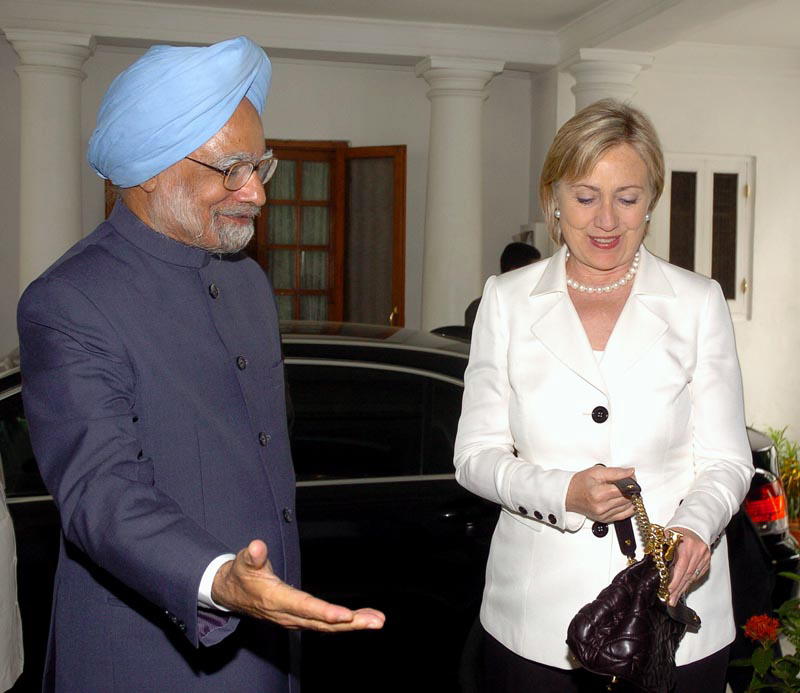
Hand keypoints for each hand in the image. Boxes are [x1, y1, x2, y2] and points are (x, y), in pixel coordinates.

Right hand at [211, 540, 384, 631]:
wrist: (231, 594)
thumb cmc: (241, 574)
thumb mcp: (242, 562)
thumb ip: (252, 556)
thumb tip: (257, 546)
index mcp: (276, 599)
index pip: (303, 607)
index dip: (324, 612)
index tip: (345, 615)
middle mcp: (287, 614)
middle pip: (322, 622)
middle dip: (350, 623)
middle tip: (376, 621)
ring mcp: (294, 619)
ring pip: (326, 626)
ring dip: (353, 624)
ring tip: (377, 621)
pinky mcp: (299, 619)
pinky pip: (324, 624)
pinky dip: (344, 623)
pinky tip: (361, 619)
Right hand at [565, 465, 635, 522]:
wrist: (568, 495)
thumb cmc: (580, 483)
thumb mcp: (596, 472)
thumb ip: (616, 472)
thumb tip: (631, 473)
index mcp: (598, 494)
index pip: (624, 489)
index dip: (630, 482)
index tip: (630, 477)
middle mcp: (601, 507)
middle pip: (627, 498)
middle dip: (631, 489)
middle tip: (627, 482)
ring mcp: (604, 515)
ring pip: (628, 507)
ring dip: (630, 498)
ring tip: (624, 490)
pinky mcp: (605, 519)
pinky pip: (624, 515)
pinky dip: (628, 507)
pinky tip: (626, 501)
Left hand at [666, 527, 709, 605]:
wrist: (695, 522)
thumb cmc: (679, 528)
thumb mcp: (667, 535)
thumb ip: (662, 548)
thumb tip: (654, 564)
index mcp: (687, 545)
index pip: (681, 567)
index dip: (674, 580)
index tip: (668, 590)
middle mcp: (697, 552)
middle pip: (687, 575)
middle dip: (678, 589)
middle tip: (670, 600)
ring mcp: (704, 557)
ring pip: (693, 576)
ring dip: (683, 588)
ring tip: (675, 598)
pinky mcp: (707, 560)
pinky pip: (698, 574)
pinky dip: (690, 582)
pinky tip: (684, 588)